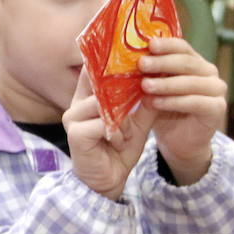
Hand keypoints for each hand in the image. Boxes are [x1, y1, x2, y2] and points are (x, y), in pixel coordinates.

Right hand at [65, 67, 154, 200]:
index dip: (111, 59)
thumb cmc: (118, 150)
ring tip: (127, 133)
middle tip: (145, 83)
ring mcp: (73, 118)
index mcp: (87, 98)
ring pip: (104, 103)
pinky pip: (103, 124)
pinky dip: (118, 133)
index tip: (132, 51)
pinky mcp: (75, 134)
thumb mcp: (137, 122)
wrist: (107, 182)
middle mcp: (76, 104)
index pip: (95, 70)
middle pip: (98, 81)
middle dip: (123, 84)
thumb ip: (144, 102)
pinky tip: (120, 143)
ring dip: (122, 118)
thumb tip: (161, 78)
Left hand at [139, 36, 224, 184]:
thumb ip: (146, 75)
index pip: (182, 47)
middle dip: (162, 63)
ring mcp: (216, 90)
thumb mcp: (152, 90)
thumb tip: (123, 59)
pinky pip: (196, 102)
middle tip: (141, 64)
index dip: (166, 45)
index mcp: (194, 62)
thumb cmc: (162, 110)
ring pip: (192, 82)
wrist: (177, 141)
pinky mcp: (217, 109)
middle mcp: (209, 73)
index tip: (148, 44)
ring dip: (166, 84)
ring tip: (145, 86)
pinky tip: (156, 103)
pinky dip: (175, 102)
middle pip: (187, 62)